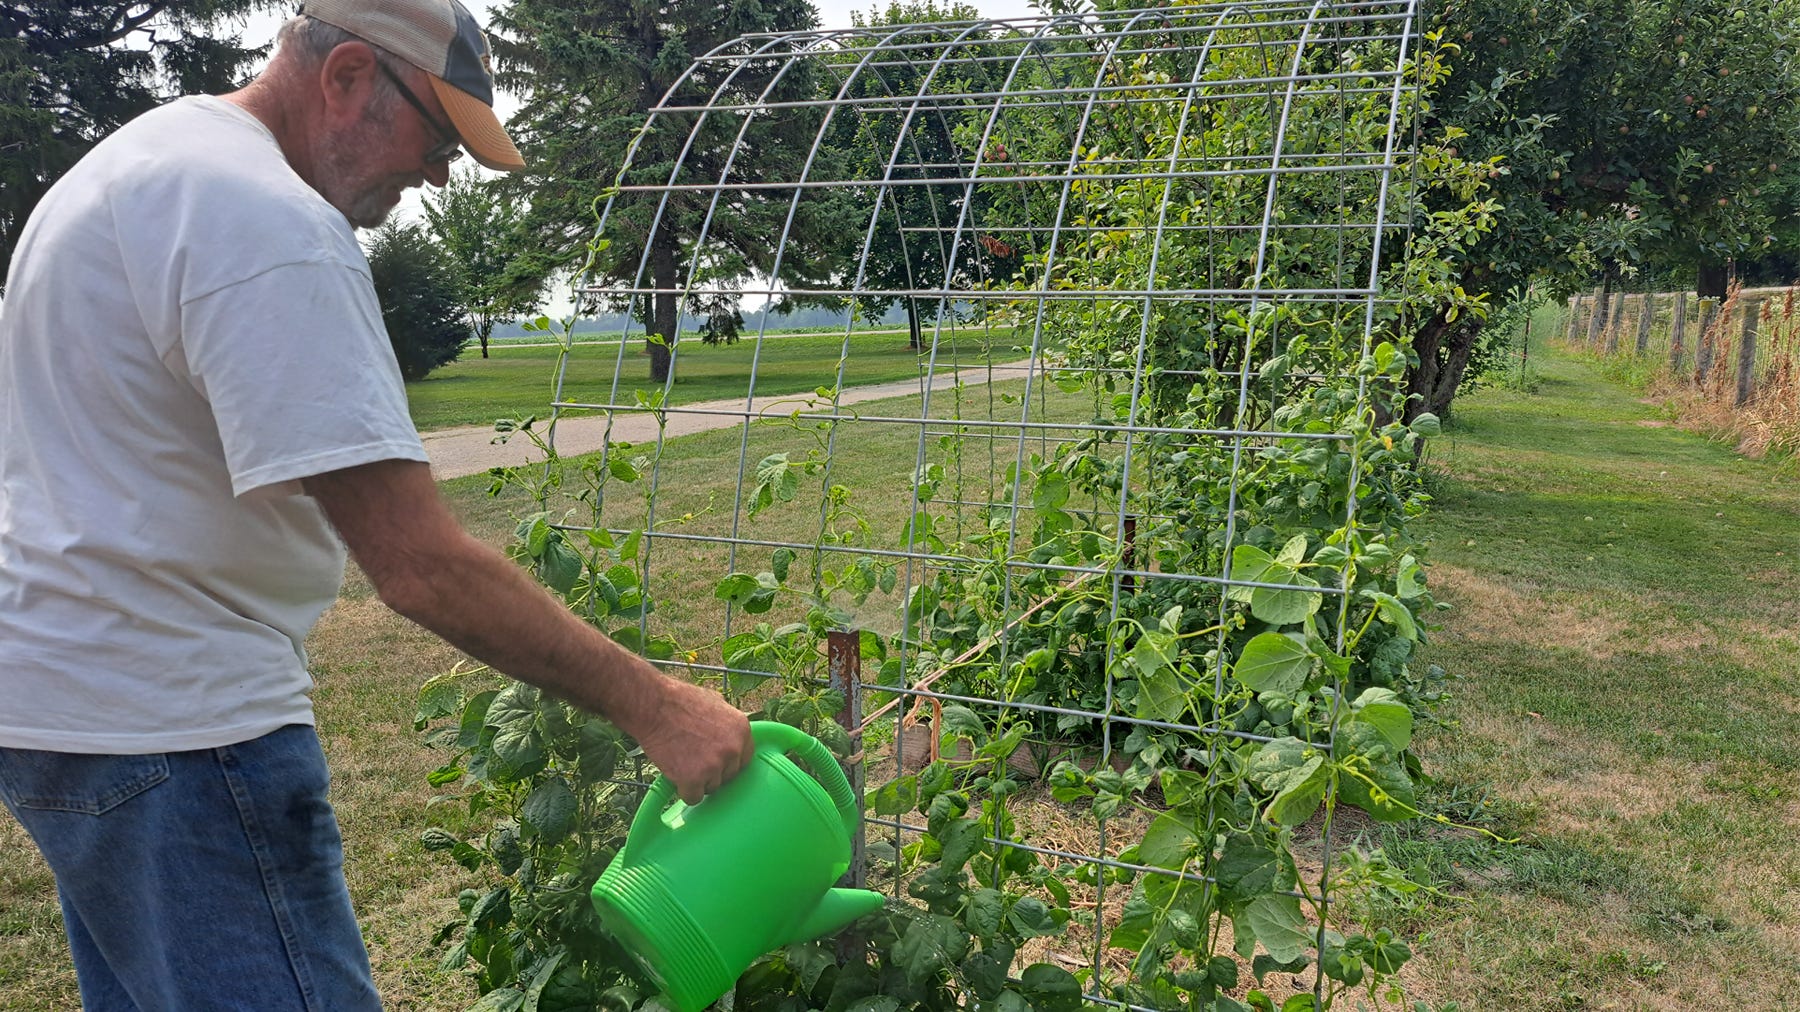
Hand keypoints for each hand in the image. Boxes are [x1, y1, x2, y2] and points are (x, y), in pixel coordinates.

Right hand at [630, 678, 753, 803]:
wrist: (653, 706)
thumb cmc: (679, 700)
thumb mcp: (716, 702)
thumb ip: (728, 722)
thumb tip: (732, 733)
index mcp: (742, 730)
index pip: (744, 759)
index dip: (728, 761)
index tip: (715, 760)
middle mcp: (733, 749)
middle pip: (729, 776)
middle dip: (713, 771)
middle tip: (693, 758)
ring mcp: (715, 765)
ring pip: (711, 788)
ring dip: (697, 781)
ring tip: (682, 760)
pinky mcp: (694, 779)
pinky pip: (693, 797)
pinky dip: (683, 790)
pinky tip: (675, 774)